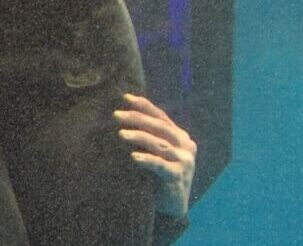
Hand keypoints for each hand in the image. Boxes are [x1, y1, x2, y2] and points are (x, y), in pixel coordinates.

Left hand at [116, 93, 195, 217]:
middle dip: (137, 118)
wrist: (171, 206)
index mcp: (180, 136)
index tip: (126, 97)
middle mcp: (185, 146)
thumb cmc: (158, 174)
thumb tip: (122, 116)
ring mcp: (184, 161)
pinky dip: (147, 160)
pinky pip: (161, 166)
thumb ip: (148, 136)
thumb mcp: (156, 151)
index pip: (161, 116)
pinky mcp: (178, 177)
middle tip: (116, 115)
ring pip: (160, 144)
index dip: (144, 106)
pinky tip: (133, 157)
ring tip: (121, 134)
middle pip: (160, 127)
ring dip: (140, 137)